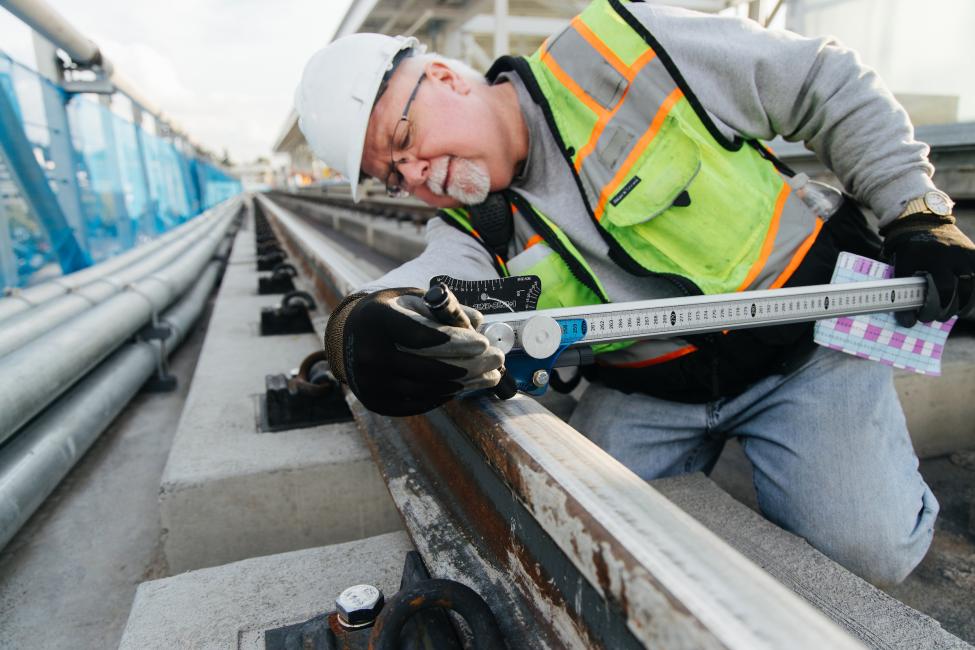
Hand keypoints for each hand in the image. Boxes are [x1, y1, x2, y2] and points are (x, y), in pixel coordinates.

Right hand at [323, 288, 502, 415]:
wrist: (347, 340)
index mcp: (377, 321)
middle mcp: (369, 354)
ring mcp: (371, 382)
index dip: (455, 341)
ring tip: (490, 377)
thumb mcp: (409, 299)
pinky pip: (419, 402)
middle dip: (469, 365)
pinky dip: (446, 395)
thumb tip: (478, 321)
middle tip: (497, 361)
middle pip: (428, 366)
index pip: (420, 335)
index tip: (482, 343)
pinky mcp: (377, 402)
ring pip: (427, 388)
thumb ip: (442, 308)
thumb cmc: (387, 314)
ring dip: (464, 385)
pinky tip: (465, 387)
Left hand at [881, 212, 974, 326]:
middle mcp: (950, 255)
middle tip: (940, 317)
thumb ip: (901, 290)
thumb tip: (907, 323)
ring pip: (972, 283)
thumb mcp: (900, 264)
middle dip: (949, 308)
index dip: (933, 307)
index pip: (939, 288)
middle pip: (957, 289)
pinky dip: (974, 289)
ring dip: (966, 303)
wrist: (922, 221)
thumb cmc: (908, 249)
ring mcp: (964, 253)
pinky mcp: (972, 252)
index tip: (922, 318)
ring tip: (956, 313)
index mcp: (930, 258)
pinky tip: (968, 300)